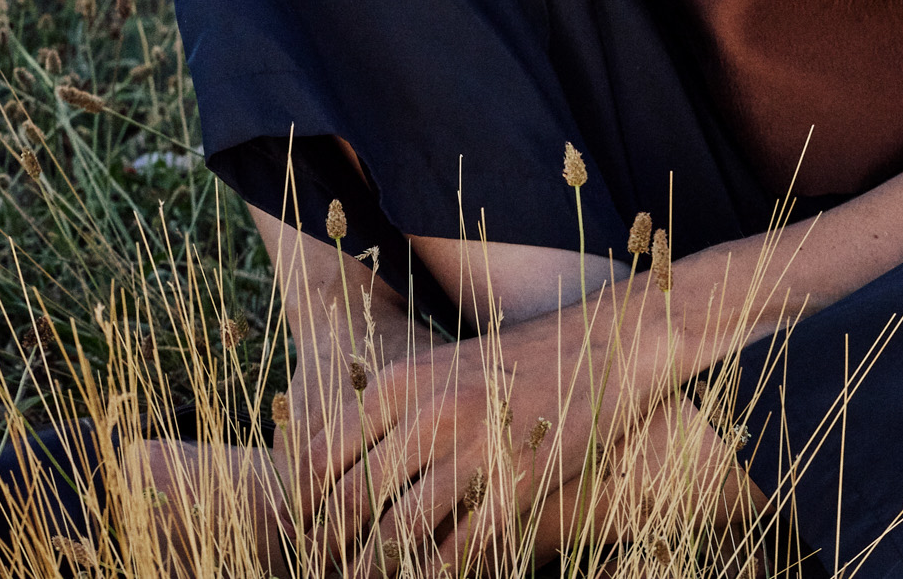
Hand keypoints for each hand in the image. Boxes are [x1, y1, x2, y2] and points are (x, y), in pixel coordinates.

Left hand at [285, 272, 705, 570]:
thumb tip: (340, 468)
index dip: (302, 511)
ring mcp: (471, 451)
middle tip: (321, 575)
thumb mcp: (444, 367)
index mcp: (401, 381)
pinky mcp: (513, 487)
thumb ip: (393, 410)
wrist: (604, 346)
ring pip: (398, 535)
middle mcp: (427, 414)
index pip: (323, 457)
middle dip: (329, 553)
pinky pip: (455, 553)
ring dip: (370, 575)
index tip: (298, 540)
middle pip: (353, 503)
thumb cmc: (515, 361)